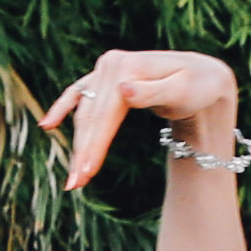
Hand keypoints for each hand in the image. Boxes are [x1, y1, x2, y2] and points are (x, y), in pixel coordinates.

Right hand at [32, 49, 242, 193]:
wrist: (204, 78)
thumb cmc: (199, 87)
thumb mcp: (183, 91)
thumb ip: (153, 92)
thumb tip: (123, 91)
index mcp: (127, 67)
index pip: (104, 113)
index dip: (95, 144)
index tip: (87, 172)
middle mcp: (111, 65)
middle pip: (91, 116)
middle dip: (82, 152)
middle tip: (75, 185)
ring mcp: (105, 70)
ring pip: (85, 113)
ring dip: (77, 145)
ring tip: (74, 179)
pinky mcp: (104, 78)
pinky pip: (77, 94)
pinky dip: (62, 108)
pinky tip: (47, 124)